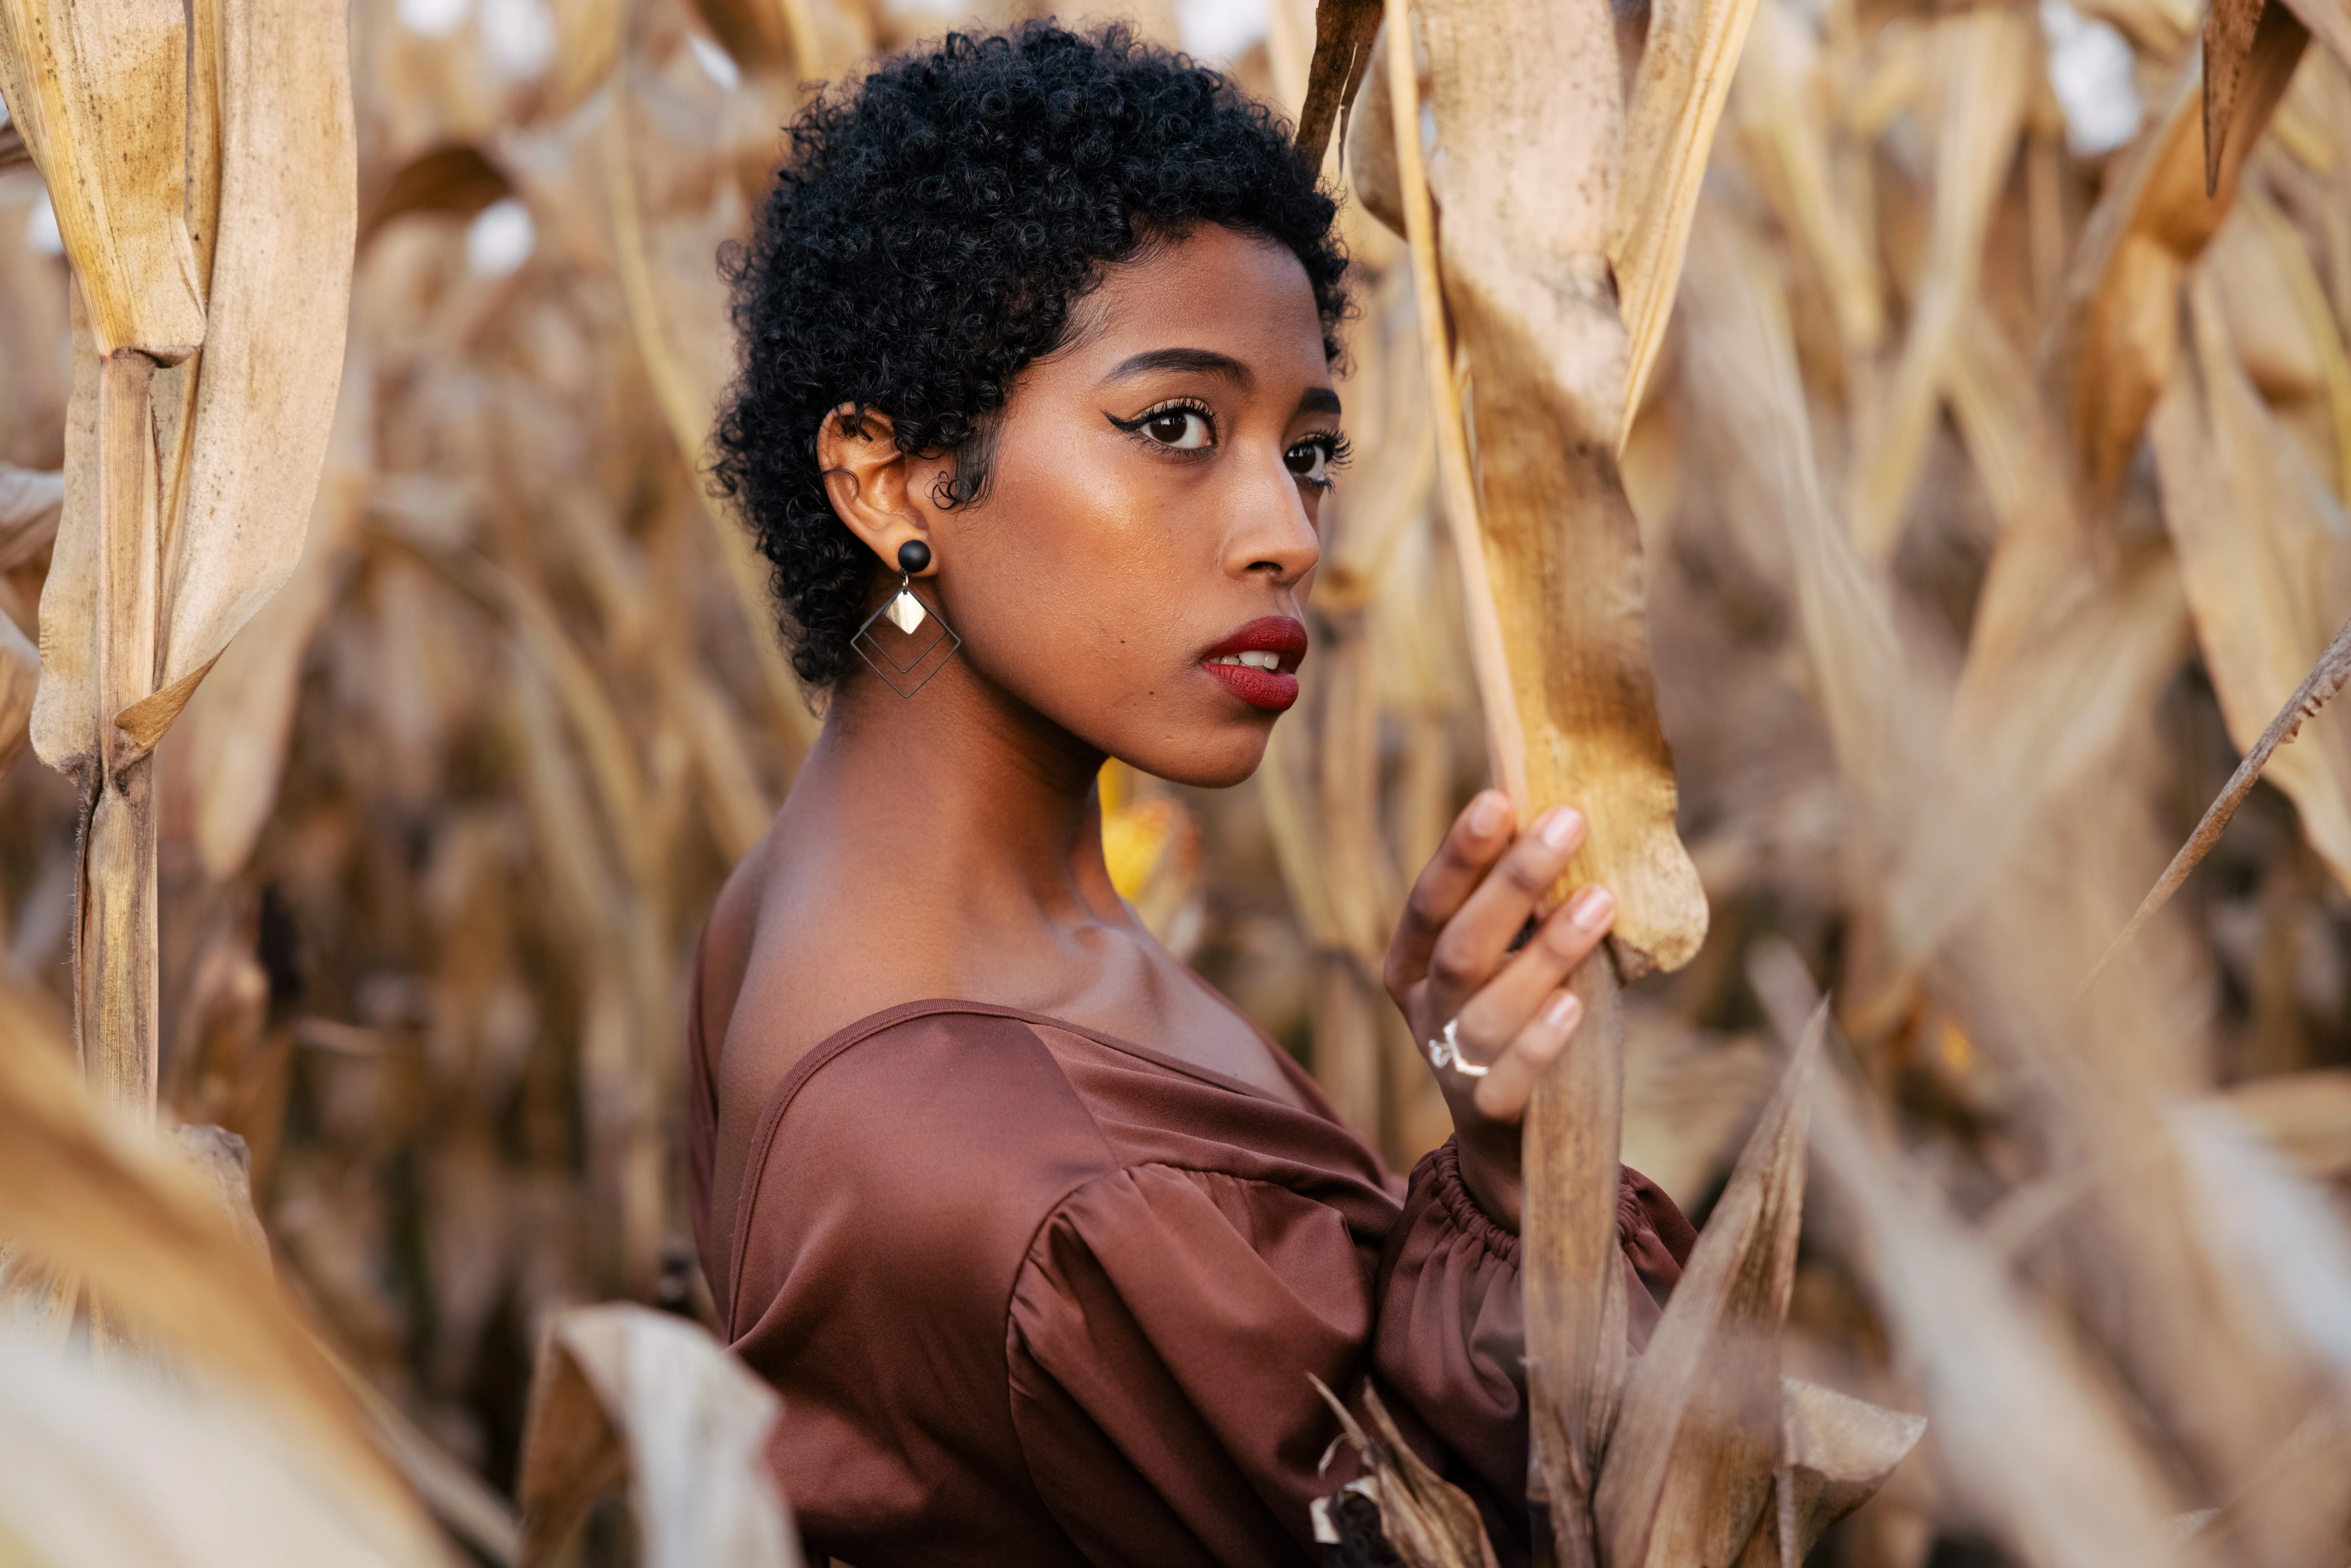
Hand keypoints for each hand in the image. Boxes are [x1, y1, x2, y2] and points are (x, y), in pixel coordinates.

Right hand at [1383, 790, 1615, 1231]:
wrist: (1513, 1145)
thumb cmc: (1521, 1023)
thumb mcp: (1505, 963)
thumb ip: (1520, 911)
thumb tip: (1563, 817)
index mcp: (1413, 966)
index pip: (1429, 901)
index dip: (1461, 851)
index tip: (1501, 798)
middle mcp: (1424, 1012)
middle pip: (1460, 944)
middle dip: (1512, 880)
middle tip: (1568, 822)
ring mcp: (1450, 1066)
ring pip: (1487, 1006)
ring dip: (1545, 951)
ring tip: (1599, 901)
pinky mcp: (1486, 1115)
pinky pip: (1507, 1080)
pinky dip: (1538, 1043)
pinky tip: (1575, 1005)